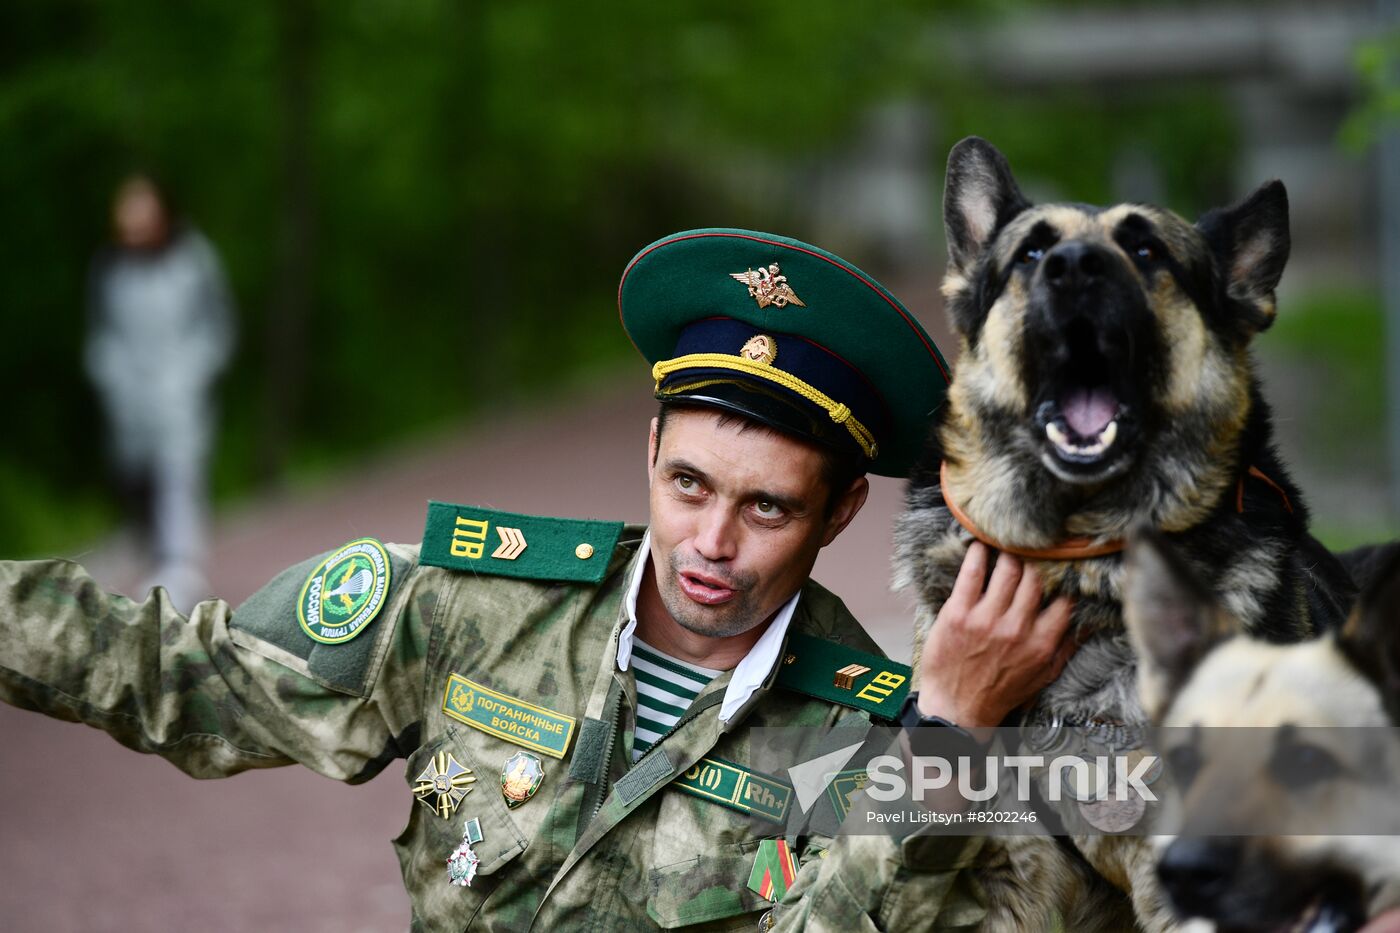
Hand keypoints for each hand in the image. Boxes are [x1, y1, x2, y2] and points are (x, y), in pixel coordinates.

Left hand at [916, 542, 1076, 727]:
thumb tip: (1089, 623)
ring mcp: (986, 619)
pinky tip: (980, 545)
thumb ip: (1067, 648)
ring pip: (1007, 568)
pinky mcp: (958, 613)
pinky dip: (977, 554)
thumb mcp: (1043, 676)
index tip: (1057, 568)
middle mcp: (1016, 628)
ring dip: (1008, 552)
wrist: (956, 707)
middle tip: (1029, 551)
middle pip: (1034, 577)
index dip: (1061, 580)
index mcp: (1041, 643)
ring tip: (1006, 544)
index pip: (1063, 599)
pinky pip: (972, 573)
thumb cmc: (1001, 691)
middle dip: (1034, 562)